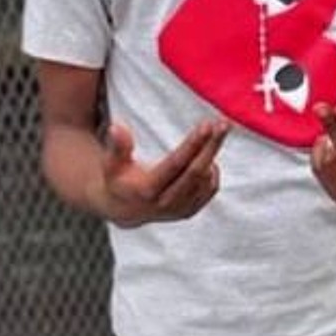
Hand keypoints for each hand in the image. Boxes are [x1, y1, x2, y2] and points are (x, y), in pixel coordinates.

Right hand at [97, 119, 229, 226]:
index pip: (176, 164)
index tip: (206, 125)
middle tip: (223, 123)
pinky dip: (213, 172)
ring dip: (214, 154)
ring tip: (218, 131)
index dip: (193, 144)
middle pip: (197, 172)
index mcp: (148, 189)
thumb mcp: (112, 163)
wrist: (123, 208)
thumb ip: (118, 146)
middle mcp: (166, 202)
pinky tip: (209, 155)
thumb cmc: (118, 178)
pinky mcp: (189, 211)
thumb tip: (117, 126)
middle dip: (211, 146)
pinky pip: (209, 190)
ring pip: (206, 180)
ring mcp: (180, 209)